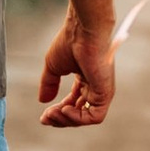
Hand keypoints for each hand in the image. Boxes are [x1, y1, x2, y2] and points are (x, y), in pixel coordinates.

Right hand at [37, 12, 116, 128]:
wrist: (82, 30)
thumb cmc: (69, 42)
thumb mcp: (53, 66)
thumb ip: (49, 84)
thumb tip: (43, 101)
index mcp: (84, 79)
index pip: (72, 104)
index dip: (57, 112)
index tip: (43, 116)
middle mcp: (94, 86)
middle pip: (78, 113)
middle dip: (60, 119)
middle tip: (45, 118)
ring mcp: (101, 90)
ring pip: (85, 118)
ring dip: (67, 120)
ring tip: (53, 114)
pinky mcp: (105, 93)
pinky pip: (95, 116)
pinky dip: (78, 118)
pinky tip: (65, 109)